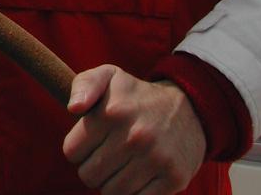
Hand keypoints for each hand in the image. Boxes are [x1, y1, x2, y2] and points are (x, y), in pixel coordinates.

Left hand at [62, 65, 204, 193]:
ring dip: (113, 181)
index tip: (93, 139)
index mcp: (112, 112)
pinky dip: (134, 192)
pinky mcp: (173, 178)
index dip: (79, 147)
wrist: (189, 108)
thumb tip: (73, 109)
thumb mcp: (109, 77)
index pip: (72, 152)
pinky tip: (141, 173)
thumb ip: (84, 86)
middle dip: (94, 167)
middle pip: (89, 176)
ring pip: (111, 193)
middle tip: (109, 152)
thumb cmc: (136, 96)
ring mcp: (155, 158)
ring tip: (124, 162)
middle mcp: (134, 136)